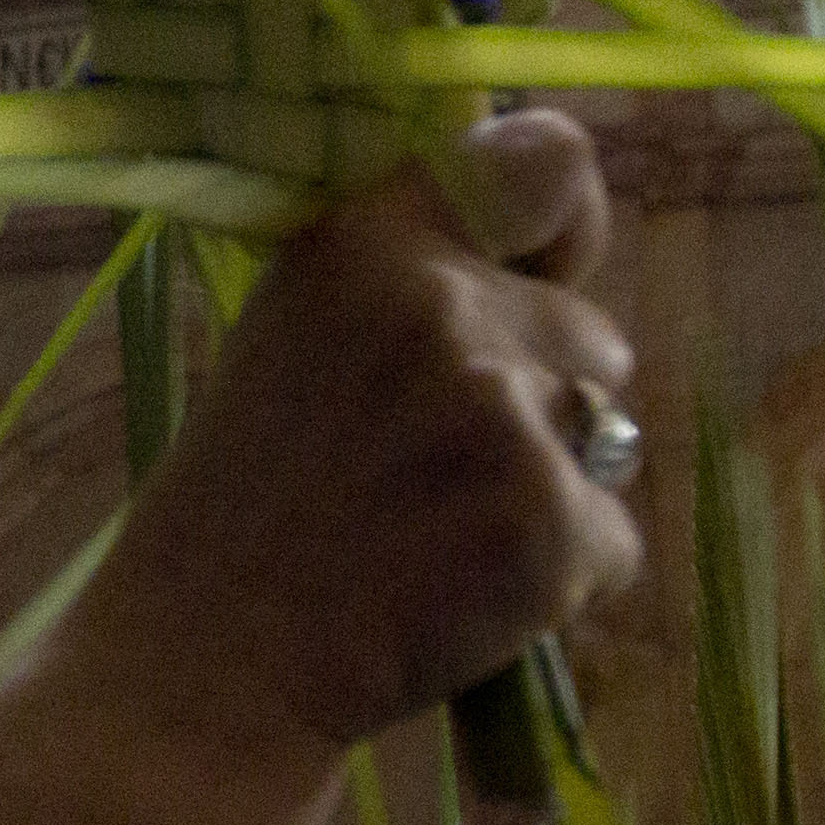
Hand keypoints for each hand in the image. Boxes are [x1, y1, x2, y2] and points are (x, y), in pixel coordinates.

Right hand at [0, 114, 641, 824]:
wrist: (211, 663)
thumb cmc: (256, 502)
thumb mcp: (302, 333)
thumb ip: (413, 276)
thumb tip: (551, 253)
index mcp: (366, 241)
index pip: (550, 160)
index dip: (563, 225)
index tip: (535, 275)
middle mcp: (437, 305)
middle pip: (592, 335)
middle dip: (545, 402)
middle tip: (426, 470)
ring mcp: (496, 413)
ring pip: (608, 439)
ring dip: (552, 491)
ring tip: (433, 534)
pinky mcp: (546, 519)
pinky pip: (613, 540)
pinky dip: (556, 582)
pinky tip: (456, 597)